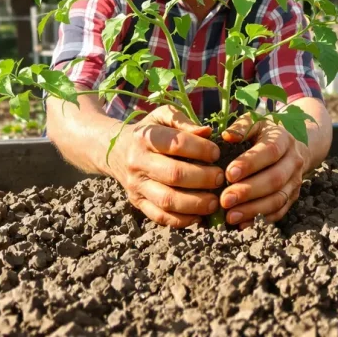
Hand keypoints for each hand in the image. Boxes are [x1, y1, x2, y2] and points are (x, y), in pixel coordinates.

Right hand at [108, 106, 224, 227]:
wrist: (117, 151)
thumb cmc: (149, 132)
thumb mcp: (161, 117)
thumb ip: (183, 121)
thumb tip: (207, 132)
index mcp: (145, 138)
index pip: (176, 144)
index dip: (201, 149)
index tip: (216, 153)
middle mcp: (137, 162)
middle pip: (174, 175)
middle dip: (203, 178)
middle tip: (220, 178)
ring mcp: (136, 185)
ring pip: (167, 200)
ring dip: (196, 204)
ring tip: (214, 201)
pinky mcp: (137, 203)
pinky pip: (160, 217)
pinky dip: (182, 220)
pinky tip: (199, 215)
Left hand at [218, 114, 308, 227]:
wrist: (295, 144)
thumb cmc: (265, 133)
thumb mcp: (256, 122)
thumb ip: (241, 126)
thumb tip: (227, 136)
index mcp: (283, 139)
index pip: (269, 151)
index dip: (250, 164)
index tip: (228, 174)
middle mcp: (293, 161)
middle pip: (275, 179)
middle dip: (249, 191)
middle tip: (225, 200)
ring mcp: (295, 181)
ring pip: (278, 199)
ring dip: (254, 209)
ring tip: (230, 216)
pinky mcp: (293, 196)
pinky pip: (280, 211)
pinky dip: (261, 219)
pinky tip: (242, 224)